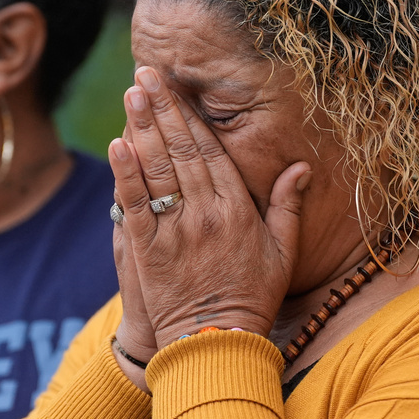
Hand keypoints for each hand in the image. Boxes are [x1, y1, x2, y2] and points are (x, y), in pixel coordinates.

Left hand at [110, 66, 310, 349]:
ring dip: (141, 128)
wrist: (218, 345)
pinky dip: (125, 174)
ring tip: (130, 94)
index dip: (190, 115)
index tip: (175, 87)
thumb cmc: (252, 298)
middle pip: (181, 150)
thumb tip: (302, 166)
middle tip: (144, 74)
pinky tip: (116, 144)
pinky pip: (136, 205)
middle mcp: (207, 213)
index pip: (210, 150)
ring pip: (157, 169)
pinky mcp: (150, 250)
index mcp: (238, 209)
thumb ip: (288, 207)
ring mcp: (177, 231)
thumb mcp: (282, 253)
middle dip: (162, 108)